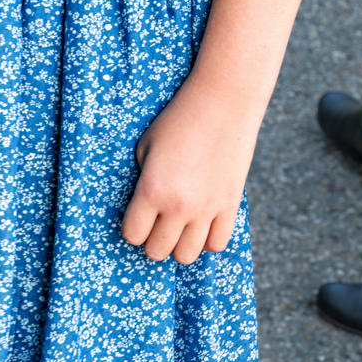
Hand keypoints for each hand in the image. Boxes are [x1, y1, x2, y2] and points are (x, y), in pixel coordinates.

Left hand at [121, 82, 256, 262]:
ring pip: (186, 256)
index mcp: (152, 189)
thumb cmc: (176, 120)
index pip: (133, 235)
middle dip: (151, 241)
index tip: (135, 218)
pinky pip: (217, 245)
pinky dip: (206, 240)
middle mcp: (179, 206)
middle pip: (157, 251)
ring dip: (177, 245)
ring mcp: (207, 210)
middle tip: (154, 225)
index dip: (131, 228)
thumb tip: (143, 207)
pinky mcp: (230, 207)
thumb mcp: (145, 146)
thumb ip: (142, 180)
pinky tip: (200, 224)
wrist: (221, 105)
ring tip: (176, 227)